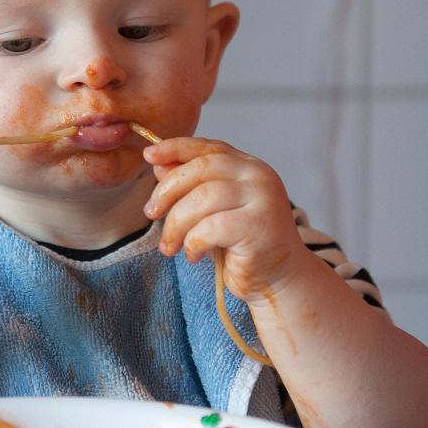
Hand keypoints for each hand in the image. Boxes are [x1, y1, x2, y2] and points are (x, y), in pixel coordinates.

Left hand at [142, 137, 304, 302]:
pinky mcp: (259, 226)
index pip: (208, 148)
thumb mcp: (212, 211)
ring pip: (202, 198)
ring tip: (169, 246)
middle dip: (167, 190)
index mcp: (248, 166)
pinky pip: (210, 228)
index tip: (148, 156)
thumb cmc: (242, 244)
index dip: (176, 148)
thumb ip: (191, 186)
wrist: (279, 279)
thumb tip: (158, 163)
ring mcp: (263, 199)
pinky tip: (193, 255)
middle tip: (150, 213)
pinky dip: (193, 243)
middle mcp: (258, 176)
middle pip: (201, 169)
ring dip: (175, 224)